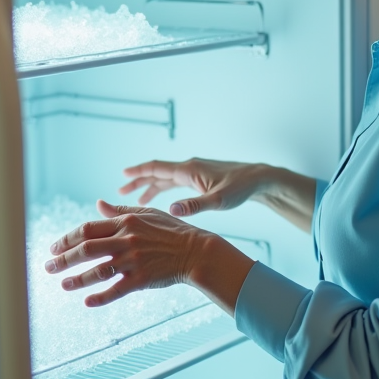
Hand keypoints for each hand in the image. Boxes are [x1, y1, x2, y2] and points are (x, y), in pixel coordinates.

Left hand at [44, 199, 210, 306]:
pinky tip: (87, 301)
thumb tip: (98, 204)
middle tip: (49, 267)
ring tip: (63, 284)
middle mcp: (126, 240)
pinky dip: (100, 297)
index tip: (54, 247)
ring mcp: (133, 260)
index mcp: (125, 222)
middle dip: (63, 259)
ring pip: (97, 270)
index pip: (87, 229)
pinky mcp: (142, 279)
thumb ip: (119, 210)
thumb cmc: (172, 231)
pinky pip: (116, 289)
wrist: (196, 251)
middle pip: (86, 249)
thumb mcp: (146, 214)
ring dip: (77, 279)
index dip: (67, 239)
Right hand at [119, 158, 265, 216]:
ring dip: (149, 186)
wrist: (257, 180)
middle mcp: (188, 168)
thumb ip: (194, 205)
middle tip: (120, 192)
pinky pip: (175, 182)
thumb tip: (171, 210)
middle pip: (157, 172)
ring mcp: (194, 172)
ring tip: (135, 200)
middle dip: (138, 181)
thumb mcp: (218, 200)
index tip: (122, 175)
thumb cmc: (240, 189)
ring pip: (165, 178)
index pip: (157, 168)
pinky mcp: (200, 178)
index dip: (138, 172)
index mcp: (189, 170)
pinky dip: (163, 189)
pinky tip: (160, 199)